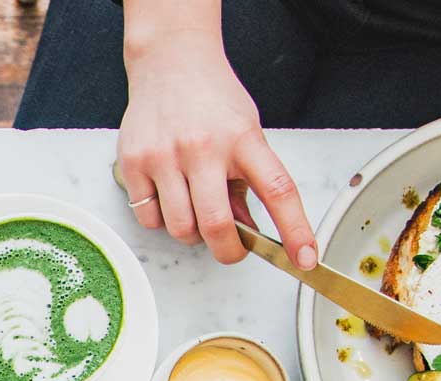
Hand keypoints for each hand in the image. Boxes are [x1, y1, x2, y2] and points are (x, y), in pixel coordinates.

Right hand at [117, 31, 313, 267]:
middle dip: (228, 250)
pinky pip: (150, 218)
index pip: (278, 191)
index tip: (305, 258)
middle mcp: (203, 148)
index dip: (295, 230)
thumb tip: (244, 229)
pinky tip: (168, 195)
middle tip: (232, 248)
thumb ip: (246, 180)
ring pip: (180, 229)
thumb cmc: (212, 99)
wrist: (170, 62)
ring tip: (195, 208)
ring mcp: (165, 156)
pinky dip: (161, 219)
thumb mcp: (245, 131)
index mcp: (243, 139)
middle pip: (216, 225)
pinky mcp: (135, 164)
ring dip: (192, 233)